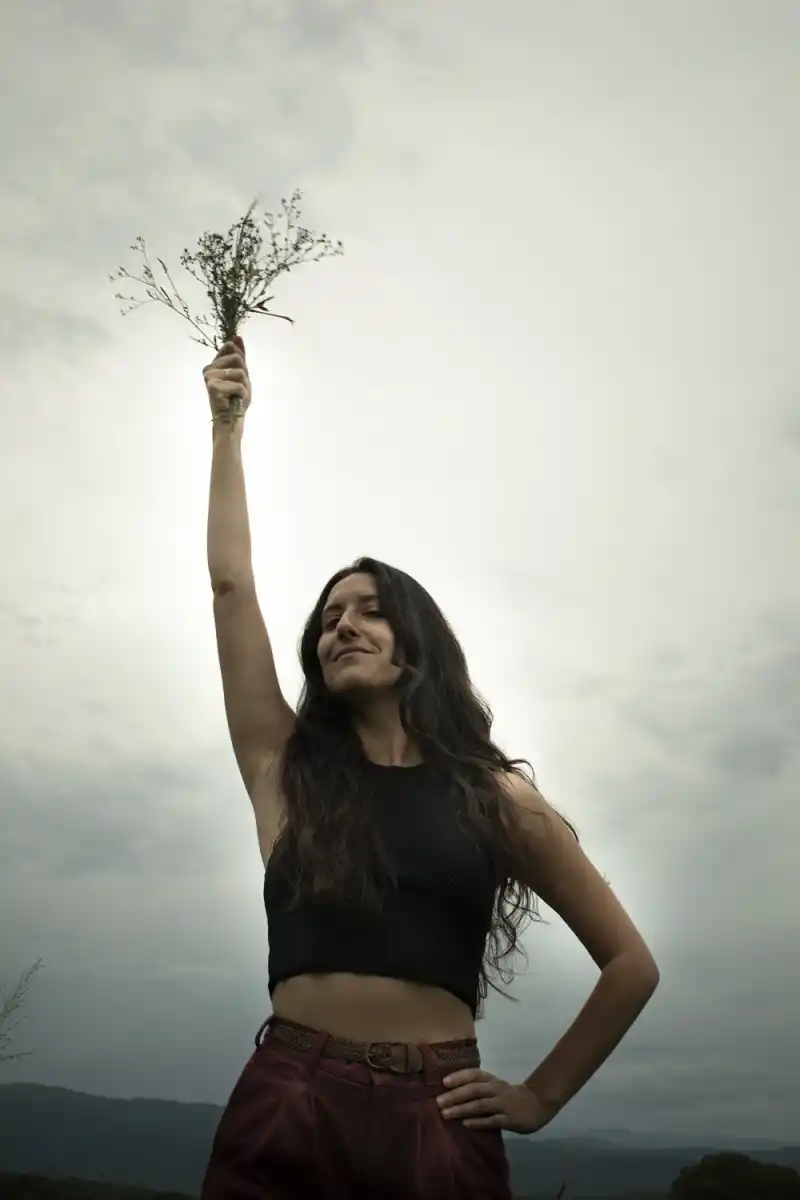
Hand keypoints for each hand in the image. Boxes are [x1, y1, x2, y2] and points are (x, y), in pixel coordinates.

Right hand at [203, 336, 251, 424]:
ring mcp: (209, 377)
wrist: (231, 419)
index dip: (241, 359)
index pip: (230, 347)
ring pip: (240, 372)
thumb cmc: (236, 398)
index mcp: (214, 364)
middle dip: (244, 374)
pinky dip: (242, 394)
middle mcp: (208, 368)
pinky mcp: (213, 386)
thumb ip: (239, 355)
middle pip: (237, 358)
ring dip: (244, 386)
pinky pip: (239, 385)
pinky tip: (233, 400)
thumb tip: (237, 336)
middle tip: (238, 387)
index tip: (240, 374)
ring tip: (236, 395)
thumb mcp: (241, 374)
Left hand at [437, 1069, 556, 1133]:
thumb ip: (479, 1088)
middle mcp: (496, 1090)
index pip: (474, 1074)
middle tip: (438, 1102)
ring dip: (462, 1109)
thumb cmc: (510, 1095)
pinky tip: (465, 1124)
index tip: (444, 1081)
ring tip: (446, 1114)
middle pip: (474, 1090)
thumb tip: (451, 1092)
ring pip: (480, 1105)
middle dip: (455, 1095)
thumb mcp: (496, 1086)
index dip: (459, 1076)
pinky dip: (478, 1122)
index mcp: (492, 1080)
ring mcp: (503, 1104)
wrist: (537, 1104)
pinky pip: (491, 1121)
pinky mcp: (509, 1120)